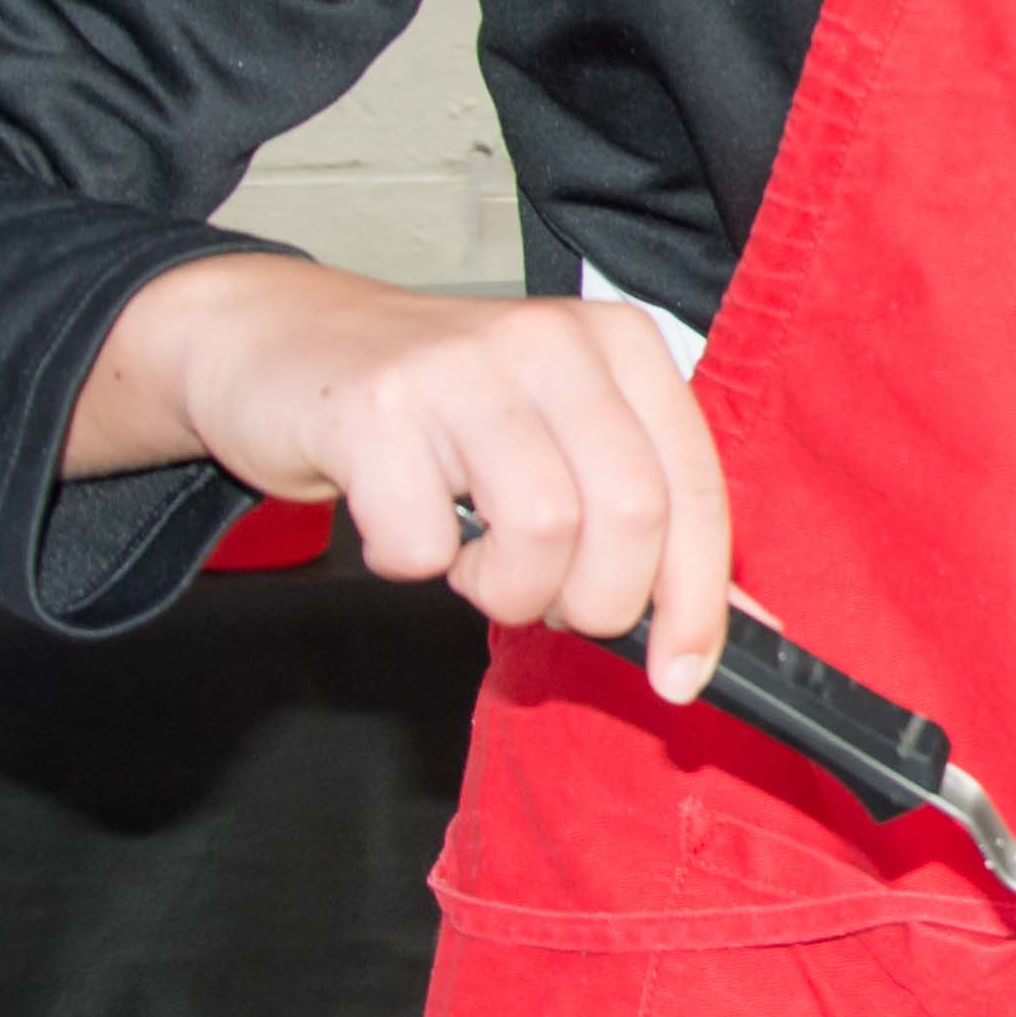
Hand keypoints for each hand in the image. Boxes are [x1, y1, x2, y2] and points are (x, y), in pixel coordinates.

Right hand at [77, 255, 733, 700]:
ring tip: (468, 557)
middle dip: (595, 601)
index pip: (696, 488)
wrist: (275, 342)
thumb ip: (645, 523)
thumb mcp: (555, 442)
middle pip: (631, 517)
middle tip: (541, 599)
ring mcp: (465, 366)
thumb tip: (740, 624)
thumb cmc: (432, 412)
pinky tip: (398, 522)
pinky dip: (414, 566)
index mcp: (620, 345)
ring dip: (504, 588)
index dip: (698, 600)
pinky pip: (425, 544)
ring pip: (544, 533)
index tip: (682, 676)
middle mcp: (554, 341)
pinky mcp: (376, 406)